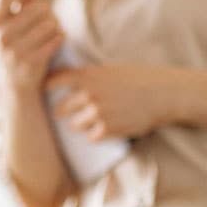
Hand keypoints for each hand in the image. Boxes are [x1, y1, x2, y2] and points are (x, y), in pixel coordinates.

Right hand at [0, 0, 64, 92]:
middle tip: (48, 18)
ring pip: (50, 23)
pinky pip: (57, 38)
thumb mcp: (8, 26)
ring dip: (56, 25)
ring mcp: (16, 51)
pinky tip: (54, 42)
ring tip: (51, 31)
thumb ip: (19, 4)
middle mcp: (1, 37)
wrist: (15, 82)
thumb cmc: (15, 45)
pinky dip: (60, 37)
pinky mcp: (33, 62)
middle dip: (48, 10)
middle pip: (36, 8)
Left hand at [44, 64, 183, 139]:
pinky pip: (91, 136)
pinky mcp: (108, 129)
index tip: (43, 92)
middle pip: (61, 109)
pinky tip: (105, 128)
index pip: (54, 81)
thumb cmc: (137, 79)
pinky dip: (95, 134)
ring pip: (75, 125)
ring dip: (80, 124)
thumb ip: (87, 76)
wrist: (163, 94)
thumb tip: (61, 78)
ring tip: (94, 119)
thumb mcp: (109, 70)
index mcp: (88, 76)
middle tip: (66, 112)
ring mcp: (98, 113)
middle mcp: (89, 94)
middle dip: (63, 111)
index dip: (46, 87)